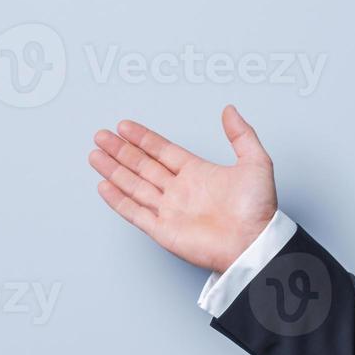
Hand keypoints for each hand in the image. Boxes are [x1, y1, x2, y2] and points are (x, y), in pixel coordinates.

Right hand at [89, 105, 277, 272]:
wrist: (254, 244)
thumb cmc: (259, 210)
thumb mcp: (257, 163)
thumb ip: (242, 135)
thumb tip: (230, 110)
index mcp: (199, 174)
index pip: (163, 151)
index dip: (143, 138)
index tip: (125, 126)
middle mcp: (181, 191)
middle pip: (143, 166)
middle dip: (121, 151)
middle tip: (101, 136)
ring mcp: (171, 211)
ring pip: (134, 185)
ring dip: (114, 170)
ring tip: (95, 154)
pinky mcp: (164, 230)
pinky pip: (135, 212)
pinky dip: (118, 200)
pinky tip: (104, 185)